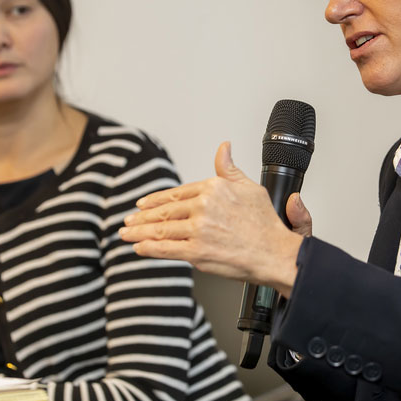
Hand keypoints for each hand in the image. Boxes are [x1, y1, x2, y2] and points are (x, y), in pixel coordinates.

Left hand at [120, 142, 304, 296]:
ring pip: (161, 229)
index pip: (176, 193)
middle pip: (164, 211)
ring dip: (139, 232)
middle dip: (141, 217)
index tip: (143, 204)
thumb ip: (229, 168)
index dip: (156, 199)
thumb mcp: (250, 186)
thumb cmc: (265, 223)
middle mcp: (203, 207)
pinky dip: (149, 248)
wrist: (274, 252)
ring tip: (126, 234)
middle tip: (128, 221)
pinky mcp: (197, 252)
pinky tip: (139, 248)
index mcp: (212, 189)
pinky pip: (166, 249)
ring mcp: (198, 230)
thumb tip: (223, 147)